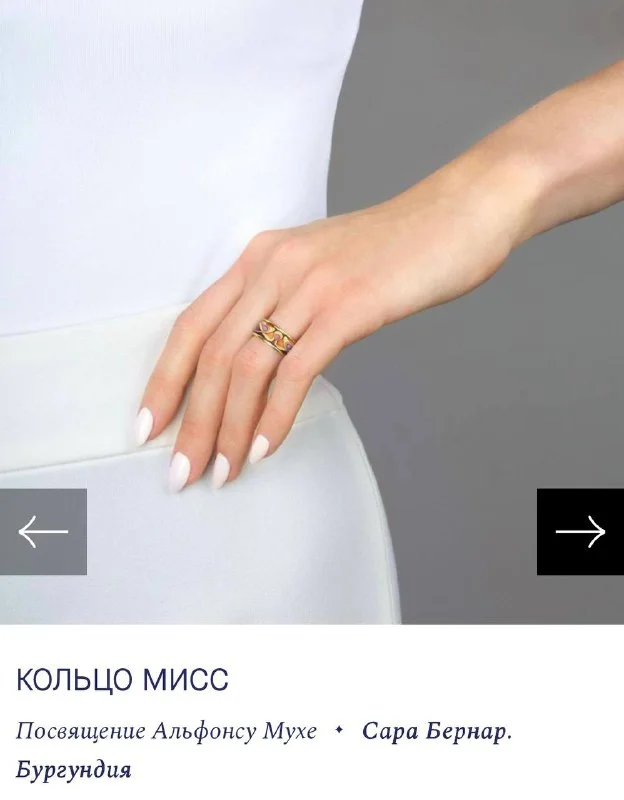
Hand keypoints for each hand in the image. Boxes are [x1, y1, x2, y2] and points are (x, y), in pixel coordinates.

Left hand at [136, 146, 537, 491]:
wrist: (458, 215)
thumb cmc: (395, 250)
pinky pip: (297, 370)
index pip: (192, 325)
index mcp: (260, 258)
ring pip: (246, 367)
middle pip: (211, 355)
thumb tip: (260, 367)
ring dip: (227, 428)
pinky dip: (276, 416)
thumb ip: (285, 306)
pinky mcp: (348, 306)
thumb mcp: (321, 269)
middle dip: (190, 421)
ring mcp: (310, 286)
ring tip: (221, 471)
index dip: (164, 379)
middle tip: (181, 470)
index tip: (149, 425)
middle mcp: (274, 267)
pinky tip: (266, 447)